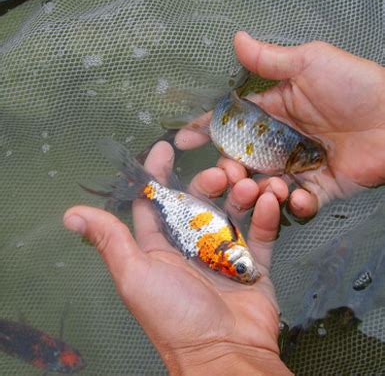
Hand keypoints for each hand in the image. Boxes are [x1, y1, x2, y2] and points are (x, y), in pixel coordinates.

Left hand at [63, 141, 291, 375]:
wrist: (224, 351)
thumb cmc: (174, 315)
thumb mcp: (135, 274)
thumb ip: (110, 240)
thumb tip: (71, 215)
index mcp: (161, 245)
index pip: (156, 199)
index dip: (158, 172)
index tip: (165, 147)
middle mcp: (191, 244)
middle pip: (200, 199)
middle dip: (210, 180)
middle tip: (223, 172)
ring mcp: (224, 251)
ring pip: (233, 209)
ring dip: (242, 192)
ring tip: (249, 185)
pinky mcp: (252, 261)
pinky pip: (261, 231)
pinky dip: (266, 213)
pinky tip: (269, 199)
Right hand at [176, 32, 384, 217]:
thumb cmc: (355, 86)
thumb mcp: (310, 64)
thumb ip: (270, 60)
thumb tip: (236, 39)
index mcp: (271, 114)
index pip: (231, 123)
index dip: (206, 129)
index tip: (183, 138)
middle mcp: (278, 144)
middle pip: (241, 162)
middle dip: (229, 170)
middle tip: (229, 173)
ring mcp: (296, 168)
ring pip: (263, 187)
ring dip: (259, 191)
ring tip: (269, 185)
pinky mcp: (318, 189)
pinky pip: (298, 204)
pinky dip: (294, 204)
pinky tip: (298, 195)